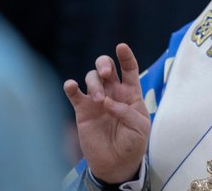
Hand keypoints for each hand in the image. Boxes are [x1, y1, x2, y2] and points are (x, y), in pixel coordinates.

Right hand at [63, 43, 150, 183]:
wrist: (116, 164)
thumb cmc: (133, 143)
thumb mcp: (140, 128)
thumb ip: (127, 112)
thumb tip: (107, 102)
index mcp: (130, 93)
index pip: (129, 68)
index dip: (125, 56)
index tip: (121, 47)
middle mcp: (113, 92)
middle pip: (106, 67)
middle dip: (104, 64)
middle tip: (106, 73)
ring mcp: (96, 99)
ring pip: (91, 78)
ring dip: (94, 84)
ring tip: (99, 101)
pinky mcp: (82, 110)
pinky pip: (74, 93)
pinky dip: (71, 87)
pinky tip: (71, 86)